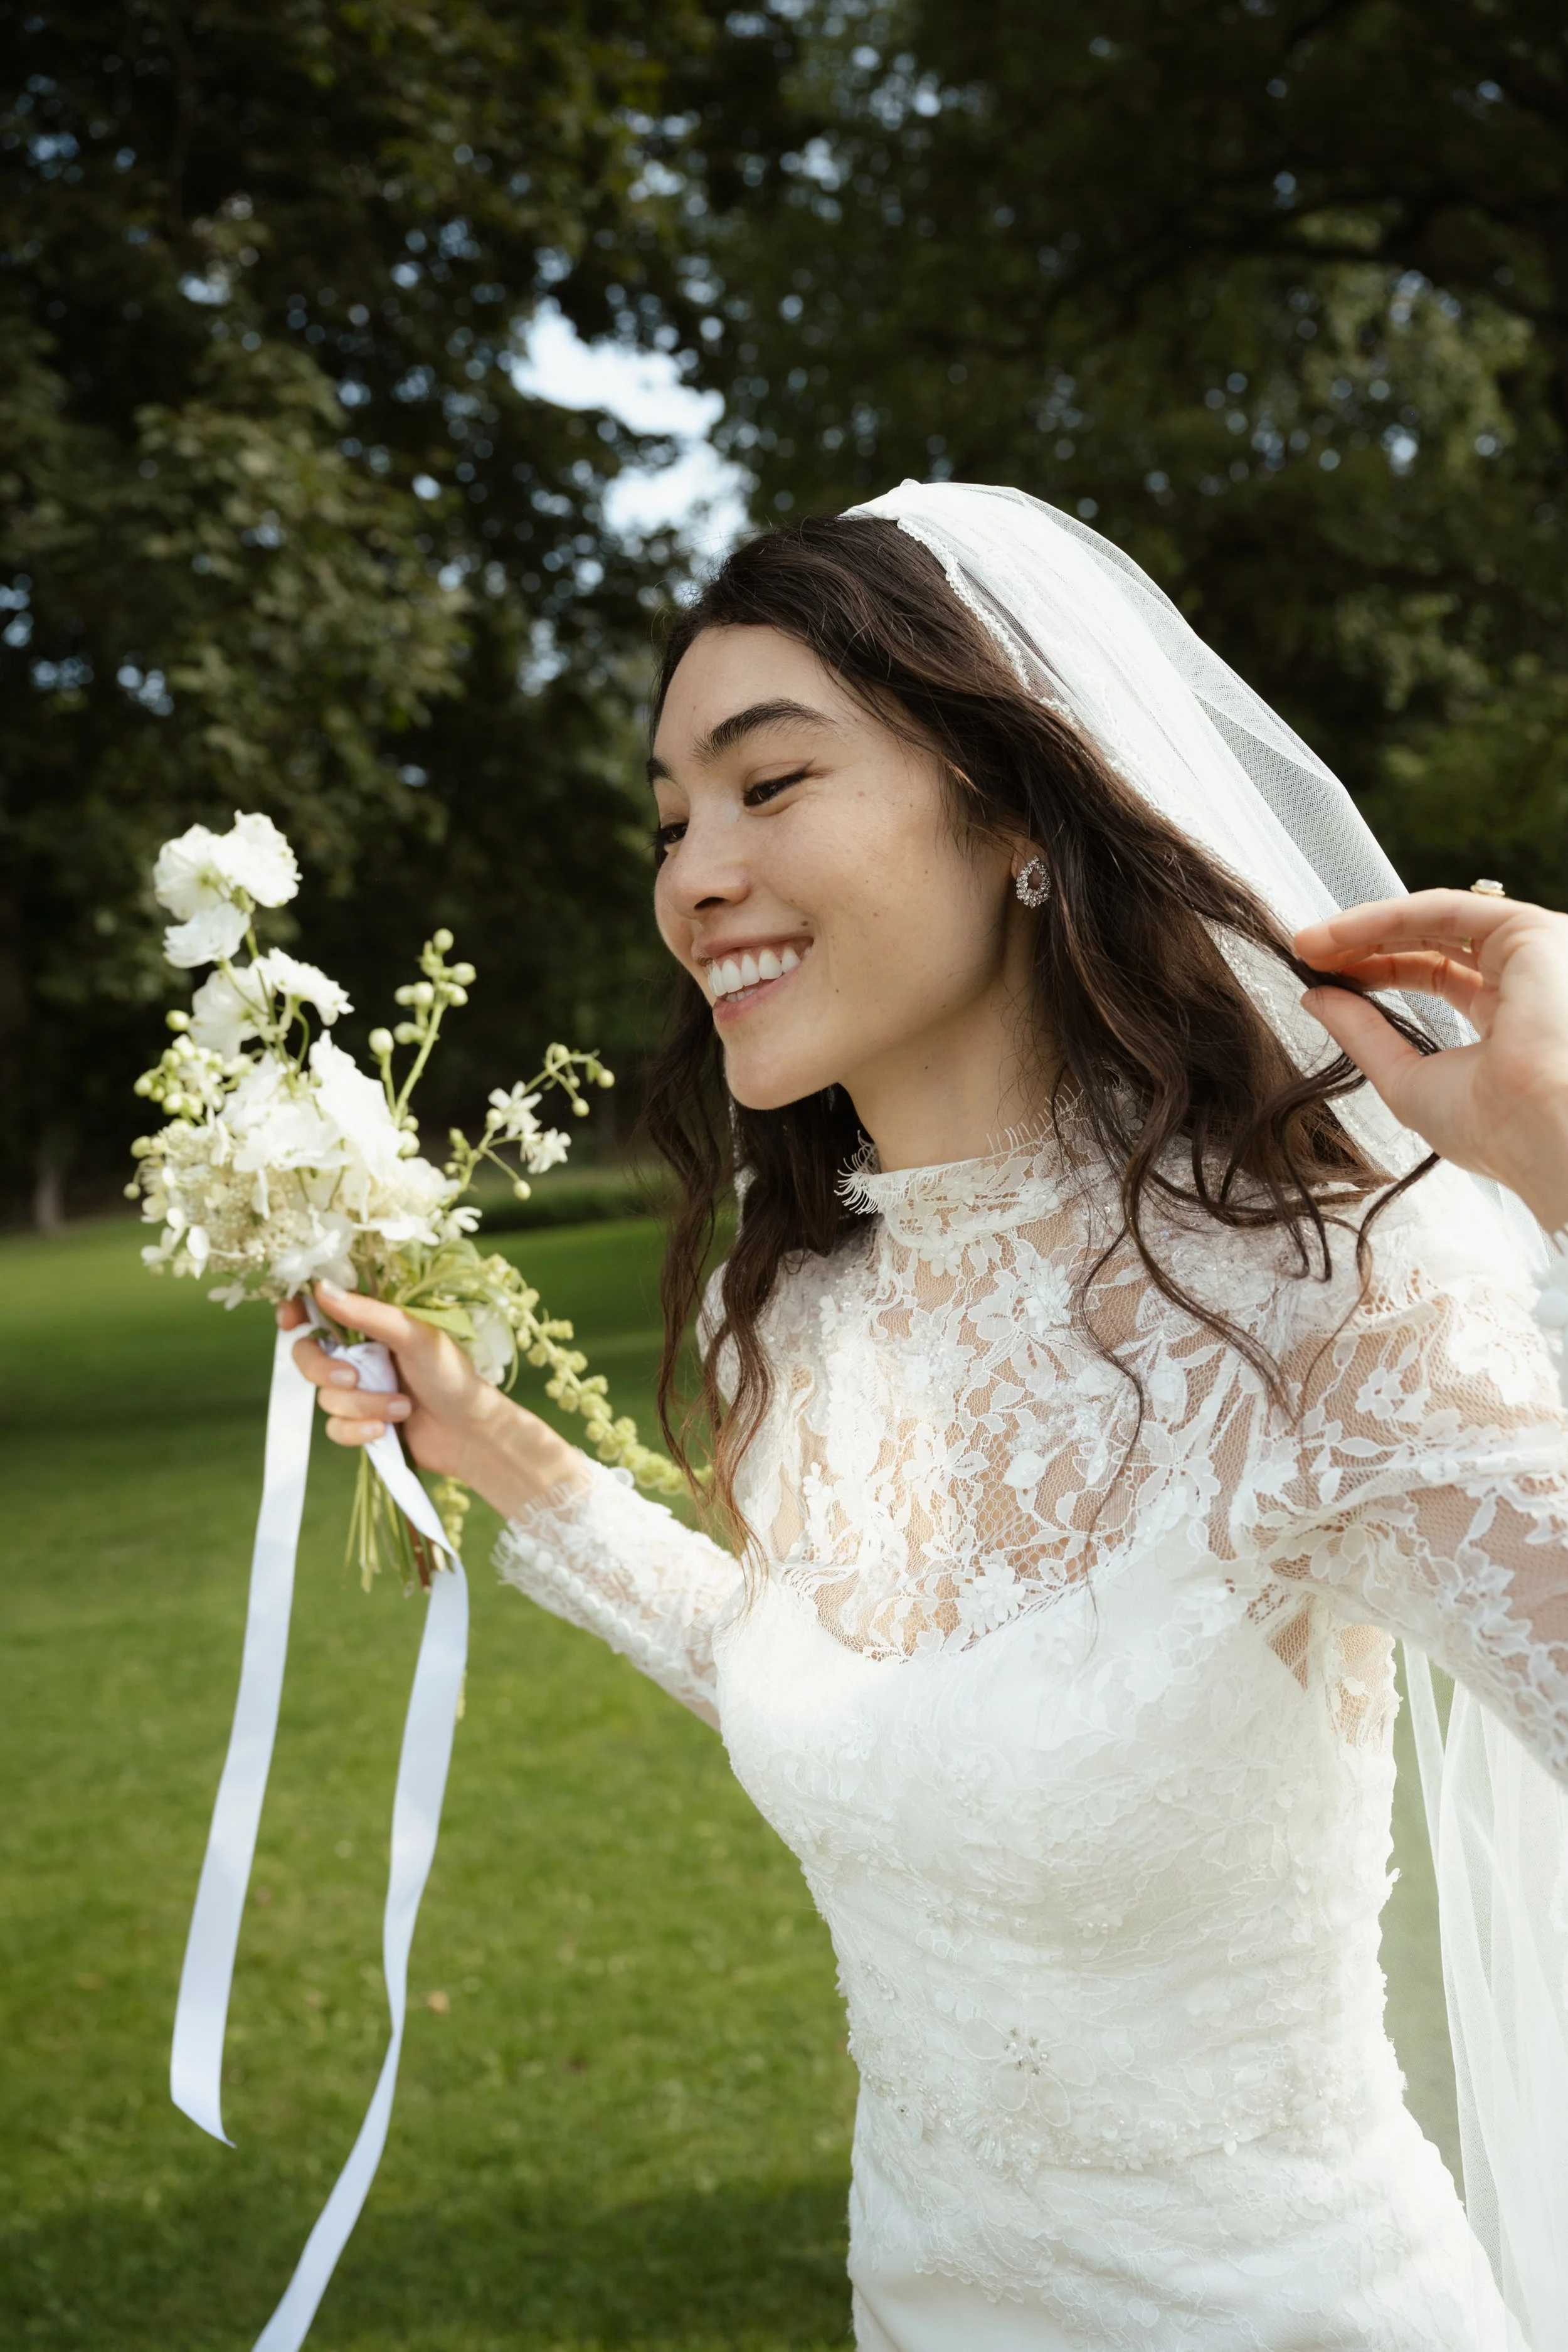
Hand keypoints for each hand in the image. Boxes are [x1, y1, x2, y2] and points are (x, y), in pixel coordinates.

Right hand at [276, 1281, 583, 1518]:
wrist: (470, 1432)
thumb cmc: (451, 1374)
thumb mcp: (415, 1335)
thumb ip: (368, 1314)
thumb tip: (321, 1287)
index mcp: (371, 1323)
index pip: (319, 1309)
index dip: (296, 1311)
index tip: (290, 1320)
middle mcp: (358, 1354)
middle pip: (307, 1356)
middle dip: (324, 1370)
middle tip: (354, 1377)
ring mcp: (357, 1390)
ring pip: (325, 1396)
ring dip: (363, 1404)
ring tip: (402, 1407)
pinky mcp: (359, 1423)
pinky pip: (335, 1428)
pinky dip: (359, 1430)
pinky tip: (387, 1429)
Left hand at [1294, 889, 1567, 1231]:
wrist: (1541, 1131)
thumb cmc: (1494, 1127)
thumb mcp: (1406, 1078)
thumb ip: (1363, 1034)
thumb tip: (1317, 997)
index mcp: (1508, 1022)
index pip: (1436, 976)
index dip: (1377, 971)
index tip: (1323, 976)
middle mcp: (1524, 981)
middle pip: (1432, 943)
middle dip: (1364, 944)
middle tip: (1308, 952)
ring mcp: (1530, 954)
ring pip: (1435, 921)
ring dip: (1367, 927)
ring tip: (1312, 943)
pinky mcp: (1529, 931)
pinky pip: (1445, 909)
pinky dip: (1386, 916)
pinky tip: (1340, 933)